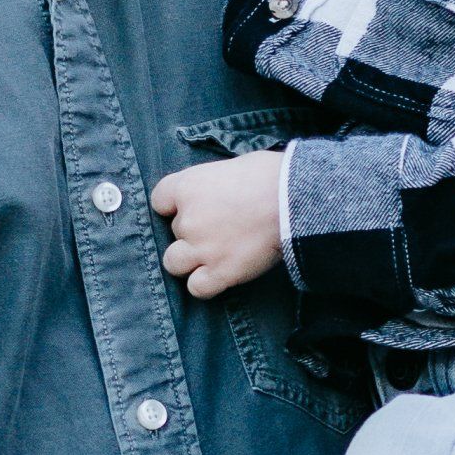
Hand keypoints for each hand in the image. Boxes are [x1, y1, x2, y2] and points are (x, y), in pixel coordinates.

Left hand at [150, 152, 284, 297]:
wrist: (295, 201)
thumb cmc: (271, 176)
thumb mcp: (234, 166)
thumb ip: (214, 184)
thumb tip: (219, 193)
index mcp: (187, 186)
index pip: (160, 200)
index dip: (174, 206)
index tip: (193, 207)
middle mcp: (188, 219)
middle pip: (173, 231)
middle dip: (193, 232)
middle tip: (222, 227)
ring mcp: (202, 248)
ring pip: (174, 263)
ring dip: (190, 260)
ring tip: (214, 254)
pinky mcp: (220, 272)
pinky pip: (197, 288)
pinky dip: (206, 284)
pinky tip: (221, 274)